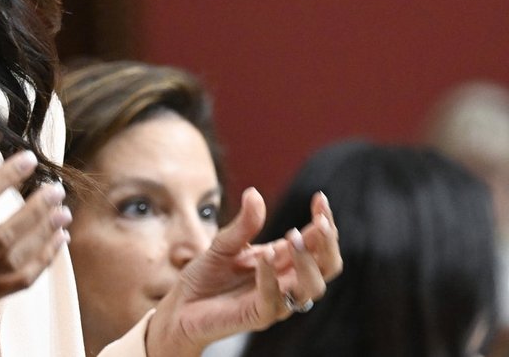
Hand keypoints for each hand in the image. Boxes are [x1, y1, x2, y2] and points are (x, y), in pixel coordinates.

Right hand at [0, 138, 69, 354]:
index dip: (5, 177)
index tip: (28, 159)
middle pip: (3, 234)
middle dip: (35, 210)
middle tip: (55, 190)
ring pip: (16, 261)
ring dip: (43, 236)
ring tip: (62, 213)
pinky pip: (18, 284)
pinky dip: (41, 264)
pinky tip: (55, 244)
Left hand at [146, 188, 341, 355]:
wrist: (181, 306)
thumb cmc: (206, 276)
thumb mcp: (223, 243)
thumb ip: (243, 224)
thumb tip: (254, 193)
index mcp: (282, 260)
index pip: (317, 243)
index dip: (324, 222)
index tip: (320, 199)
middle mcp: (285, 281)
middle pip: (327, 267)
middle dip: (328, 244)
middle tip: (321, 223)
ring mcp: (275, 301)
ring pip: (311, 288)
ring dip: (307, 262)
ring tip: (293, 236)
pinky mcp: (257, 317)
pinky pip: (273, 301)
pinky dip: (271, 278)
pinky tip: (264, 257)